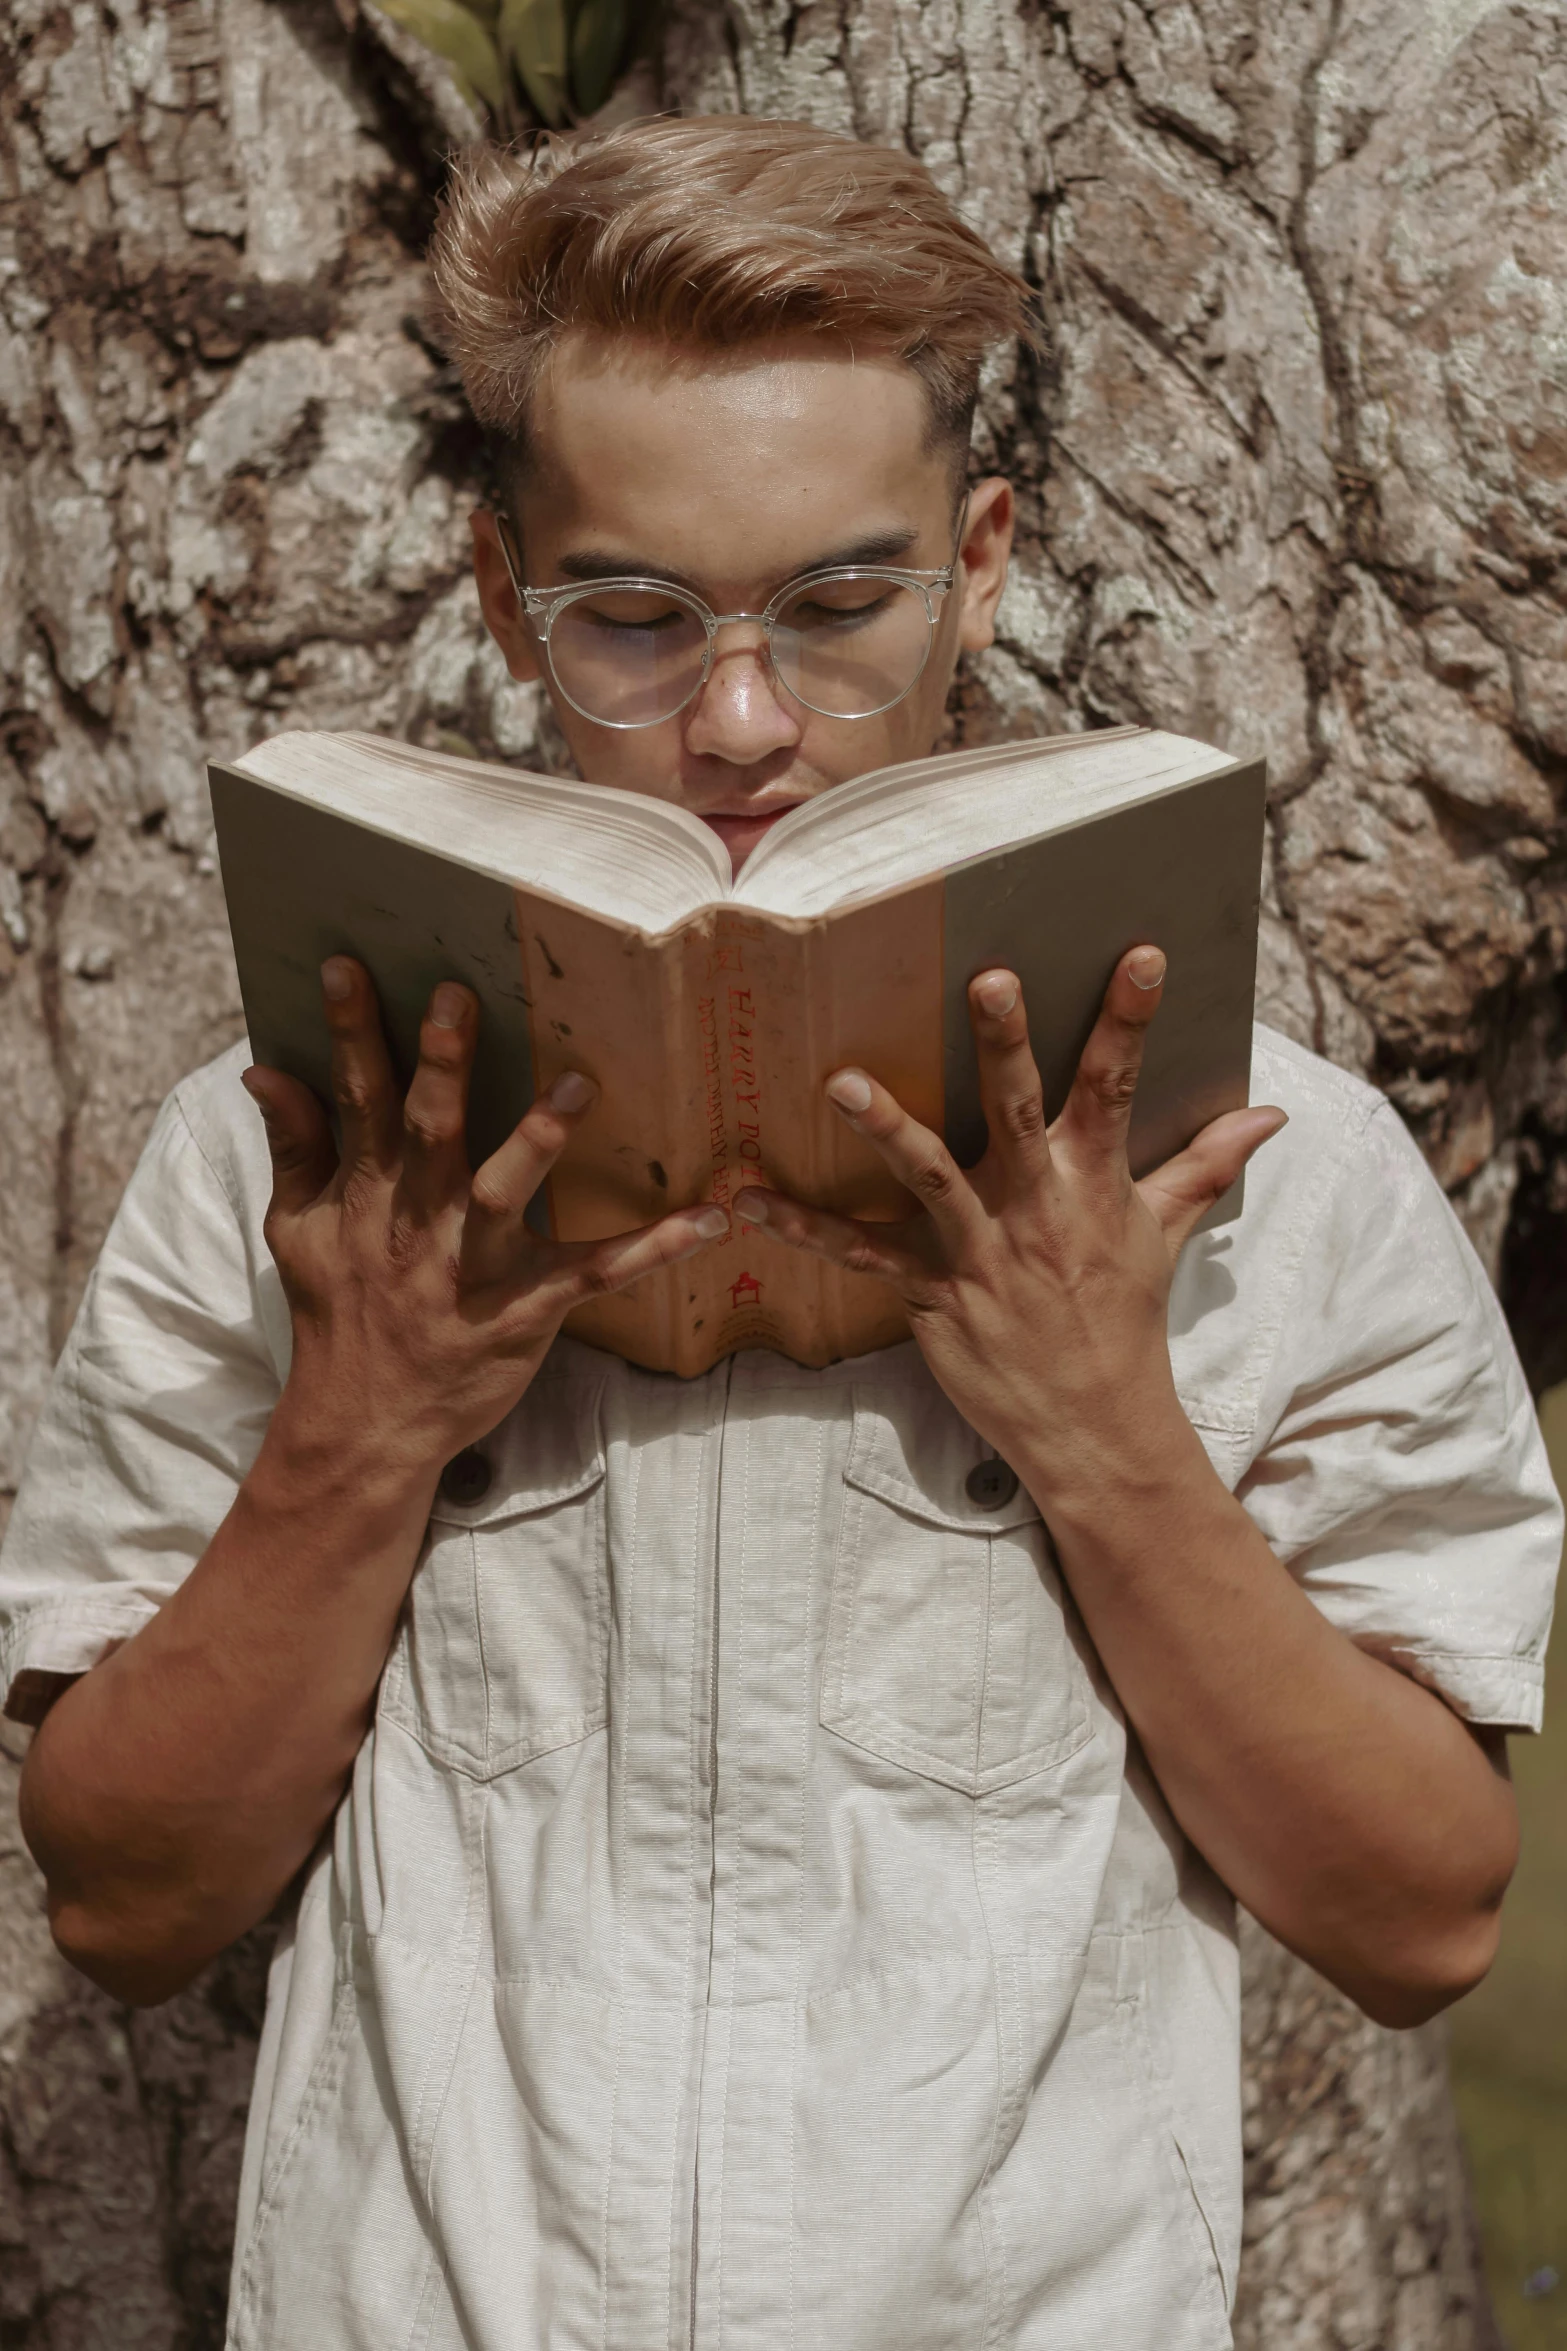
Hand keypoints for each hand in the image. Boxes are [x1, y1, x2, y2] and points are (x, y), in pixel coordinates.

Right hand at [243, 957, 725, 1477]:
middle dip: (440, 1065)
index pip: (355, 1098)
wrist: (365, 1424)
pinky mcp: (528, 1310)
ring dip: (540, 1139)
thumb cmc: (338, 1315)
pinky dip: (656, 1250)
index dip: (349, 1032)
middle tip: (459, 997)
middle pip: (429, 1130)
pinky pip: (597, 1276)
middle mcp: (419, 1221)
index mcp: (368, 1192)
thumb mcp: (297, 1231)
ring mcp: (474, 1267)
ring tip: (579, 1084)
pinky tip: (710, 1221)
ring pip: (507, 1193)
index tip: (347, 965)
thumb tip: (263, 1071)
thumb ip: (294, 1147)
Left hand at [733, 947, 1285, 1502]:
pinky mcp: (933, 1293)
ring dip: (885, 1128)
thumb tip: (1270, 1116)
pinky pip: (860, 1257)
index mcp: (1094, 1181)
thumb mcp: (1168, 1234)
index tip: (1139, 955)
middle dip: (1006, 1044)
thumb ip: (1206, 1164)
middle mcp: (1039, 1206)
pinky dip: (801, 1228)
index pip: (1119, 1086)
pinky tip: (745, 1198)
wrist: (1096, 1425)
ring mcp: (982, 1251)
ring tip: (840, 1081)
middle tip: (987, 977)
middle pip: (1021, 1110)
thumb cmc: (1123, 1318)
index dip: (1130, 1019)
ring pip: (930, 1176)